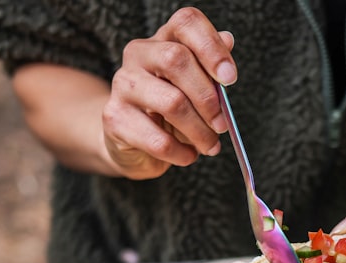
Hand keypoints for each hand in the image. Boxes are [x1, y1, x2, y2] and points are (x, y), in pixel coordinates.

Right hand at [102, 7, 236, 179]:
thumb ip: (210, 69)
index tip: (230, 78)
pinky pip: (158, 139)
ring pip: (171, 102)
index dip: (211, 46)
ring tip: (210, 146)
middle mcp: (138, 54)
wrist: (129, 140)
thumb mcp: (193, 88)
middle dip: (208, 97)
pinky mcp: (115, 117)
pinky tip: (188, 155)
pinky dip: (181, 152)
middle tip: (222, 125)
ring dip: (199, 131)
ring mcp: (123, 84)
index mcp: (163, 40)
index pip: (186, 23)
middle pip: (177, 60)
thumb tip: (228, 41)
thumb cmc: (168, 110)